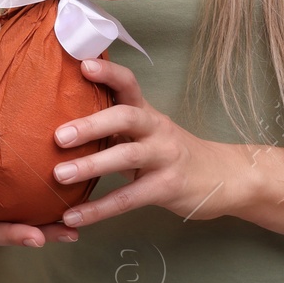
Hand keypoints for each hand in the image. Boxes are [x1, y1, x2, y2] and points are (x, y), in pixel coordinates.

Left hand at [49, 59, 255, 228]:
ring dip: (91, 166)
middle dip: (91, 125)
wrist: (224, 177)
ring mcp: (164, 157)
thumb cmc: (171, 152)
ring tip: (59, 175)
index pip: (129, 83)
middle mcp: (156, 129)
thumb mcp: (148, 132)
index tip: (82, 65)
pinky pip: (129, 199)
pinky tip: (74, 217)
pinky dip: (99, 209)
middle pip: (125, 117)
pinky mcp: (168, 188)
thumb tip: (64, 121)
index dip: (108, 73)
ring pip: (126, 157)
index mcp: (147, 112)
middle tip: (58, 136)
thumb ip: (117, 125)